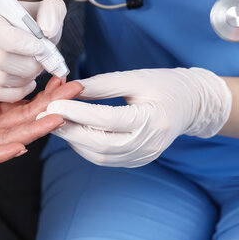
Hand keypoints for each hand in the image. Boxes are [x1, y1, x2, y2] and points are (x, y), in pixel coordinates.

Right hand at [0, 0, 66, 102]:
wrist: (28, 35)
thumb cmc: (37, 22)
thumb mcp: (50, 9)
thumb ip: (52, 13)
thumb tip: (47, 30)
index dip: (22, 44)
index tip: (41, 47)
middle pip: (0, 60)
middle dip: (29, 64)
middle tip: (43, 61)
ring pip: (0, 79)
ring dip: (25, 78)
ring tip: (35, 68)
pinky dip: (17, 92)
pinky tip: (28, 82)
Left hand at [0, 68, 82, 164]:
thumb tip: (4, 84)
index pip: (18, 107)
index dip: (40, 97)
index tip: (62, 84)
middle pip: (19, 122)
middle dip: (47, 110)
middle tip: (73, 96)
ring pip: (6, 138)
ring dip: (33, 130)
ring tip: (57, 117)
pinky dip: (0, 151)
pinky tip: (21, 144)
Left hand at [38, 68, 231, 167]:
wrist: (192, 105)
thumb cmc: (165, 85)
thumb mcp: (135, 78)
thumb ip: (102, 85)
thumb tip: (70, 88)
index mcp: (153, 120)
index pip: (107, 120)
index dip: (77, 113)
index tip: (52, 104)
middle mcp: (149, 144)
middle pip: (99, 144)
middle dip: (68, 130)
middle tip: (45, 115)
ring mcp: (143, 157)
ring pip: (98, 155)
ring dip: (73, 139)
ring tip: (55, 122)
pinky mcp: (136, 161)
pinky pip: (104, 158)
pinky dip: (84, 146)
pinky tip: (73, 131)